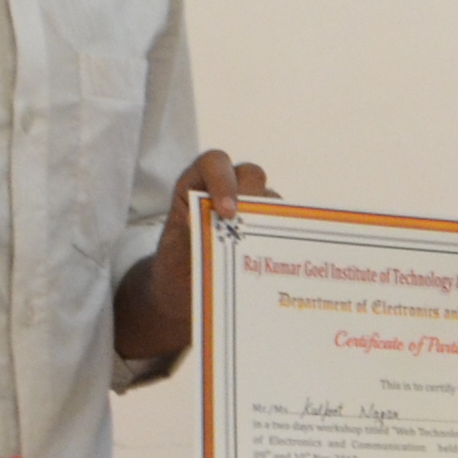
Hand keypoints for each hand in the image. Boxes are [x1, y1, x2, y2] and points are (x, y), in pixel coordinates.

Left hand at [129, 146, 276, 365]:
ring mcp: (249, 211)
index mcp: (196, 186)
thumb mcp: (174, 255)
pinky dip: (283, 239)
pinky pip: (282, 227)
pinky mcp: (265, 231)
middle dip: (252, 195)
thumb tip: (198, 223)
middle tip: (249, 225)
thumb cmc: (176, 267)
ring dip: (271, 220)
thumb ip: (185, 238)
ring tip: (268, 248)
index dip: (223, 179)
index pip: (213, 164)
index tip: (227, 211)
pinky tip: (283, 258)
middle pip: (250, 176)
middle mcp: (226, 191)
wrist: (183, 294)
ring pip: (271, 201)